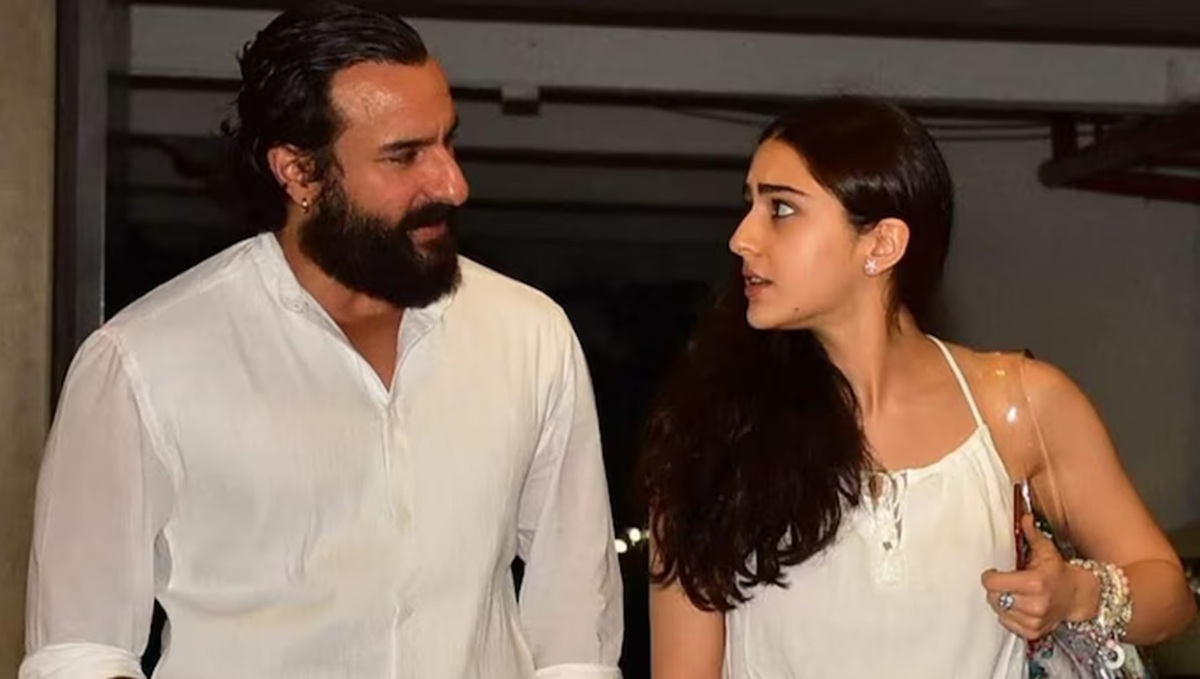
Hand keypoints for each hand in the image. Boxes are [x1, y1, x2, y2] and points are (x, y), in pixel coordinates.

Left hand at [981, 514, 1099, 639]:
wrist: (1078, 596)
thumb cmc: (1058, 572)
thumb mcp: (1046, 551)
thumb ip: (1031, 534)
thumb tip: (1025, 516)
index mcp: (1034, 583)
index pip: (993, 583)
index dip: (990, 576)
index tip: (994, 572)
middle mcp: (1034, 604)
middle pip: (993, 598)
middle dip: (995, 589)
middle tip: (1005, 583)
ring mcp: (1034, 620)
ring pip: (999, 611)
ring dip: (1002, 602)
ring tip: (1014, 594)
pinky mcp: (1033, 632)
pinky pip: (1007, 624)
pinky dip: (1009, 616)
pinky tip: (1019, 606)